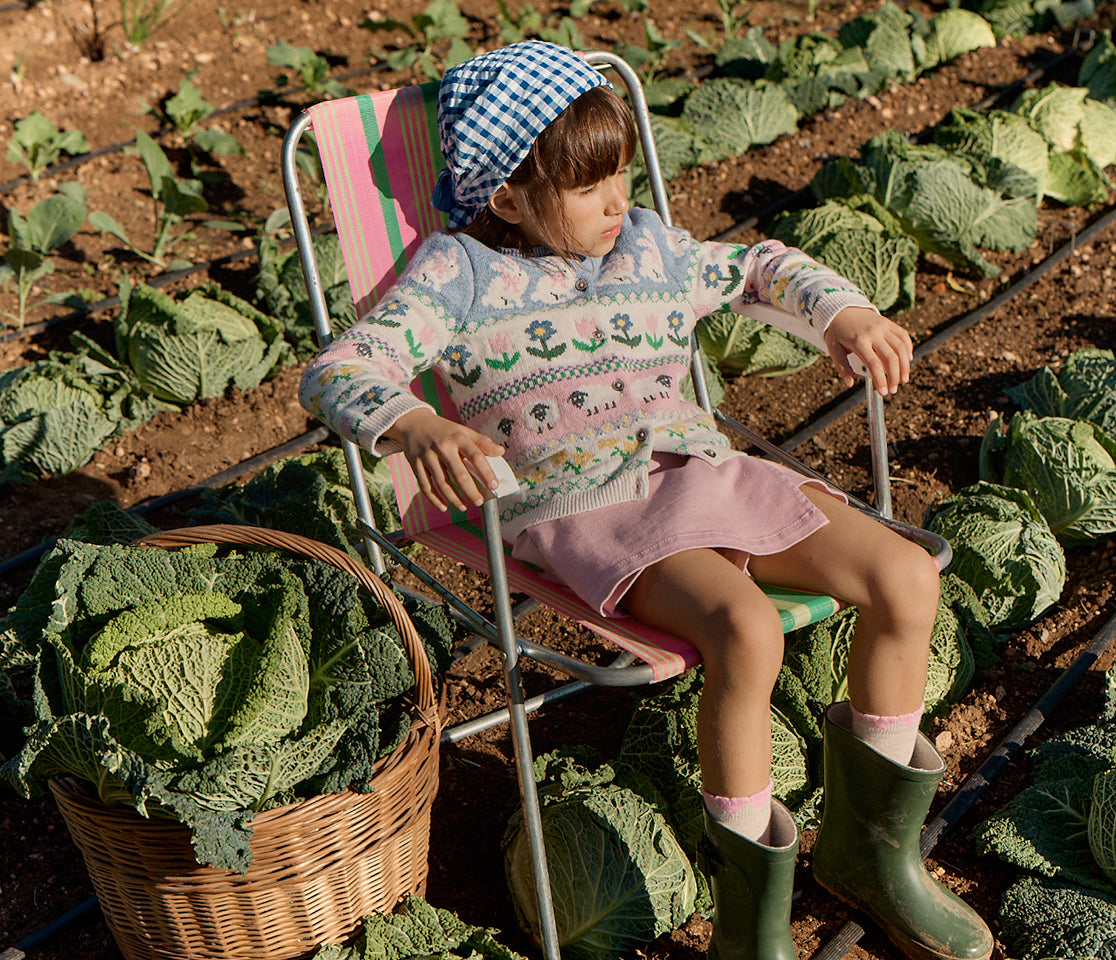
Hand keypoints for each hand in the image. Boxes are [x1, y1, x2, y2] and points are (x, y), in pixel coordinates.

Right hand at [386, 408, 505, 510]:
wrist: (414, 422)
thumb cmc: (444, 431)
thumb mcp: (463, 431)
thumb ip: (482, 442)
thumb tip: (501, 451)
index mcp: (458, 437)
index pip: (476, 456)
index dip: (486, 472)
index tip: (494, 486)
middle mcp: (442, 446)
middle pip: (458, 474)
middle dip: (470, 491)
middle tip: (479, 502)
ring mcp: (427, 455)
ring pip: (441, 483)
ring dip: (453, 498)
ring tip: (464, 507)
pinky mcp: (415, 464)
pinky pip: (425, 486)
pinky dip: (434, 499)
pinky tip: (444, 507)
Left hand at [824, 306, 912, 395]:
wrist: (841, 309)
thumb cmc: (837, 332)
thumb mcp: (833, 349)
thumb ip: (842, 367)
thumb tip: (850, 384)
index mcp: (858, 341)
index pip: (874, 364)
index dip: (881, 380)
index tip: (883, 392)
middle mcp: (873, 332)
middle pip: (891, 357)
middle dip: (894, 377)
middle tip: (893, 390)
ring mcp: (883, 326)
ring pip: (901, 347)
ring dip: (905, 366)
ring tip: (903, 379)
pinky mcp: (888, 322)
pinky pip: (903, 336)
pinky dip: (908, 349)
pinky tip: (907, 360)